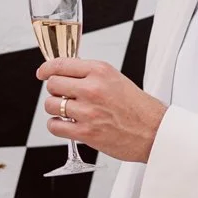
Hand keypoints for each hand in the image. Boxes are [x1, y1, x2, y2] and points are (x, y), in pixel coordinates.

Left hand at [36, 58, 165, 163]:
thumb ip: (91, 75)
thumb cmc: (138, 108)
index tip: (43, 73)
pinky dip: (57, 125)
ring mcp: (88, 111)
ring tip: (68, 112)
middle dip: (55, 91)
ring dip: (55, 109)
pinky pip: (55, 126)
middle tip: (64, 96)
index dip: (46, 69)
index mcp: (100, 71)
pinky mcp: (85, 132)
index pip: (60, 64)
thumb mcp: (116, 79)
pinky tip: (67, 125)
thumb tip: (65, 74)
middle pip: (53, 84)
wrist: (155, 132)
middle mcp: (92, 88)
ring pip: (51, 105)